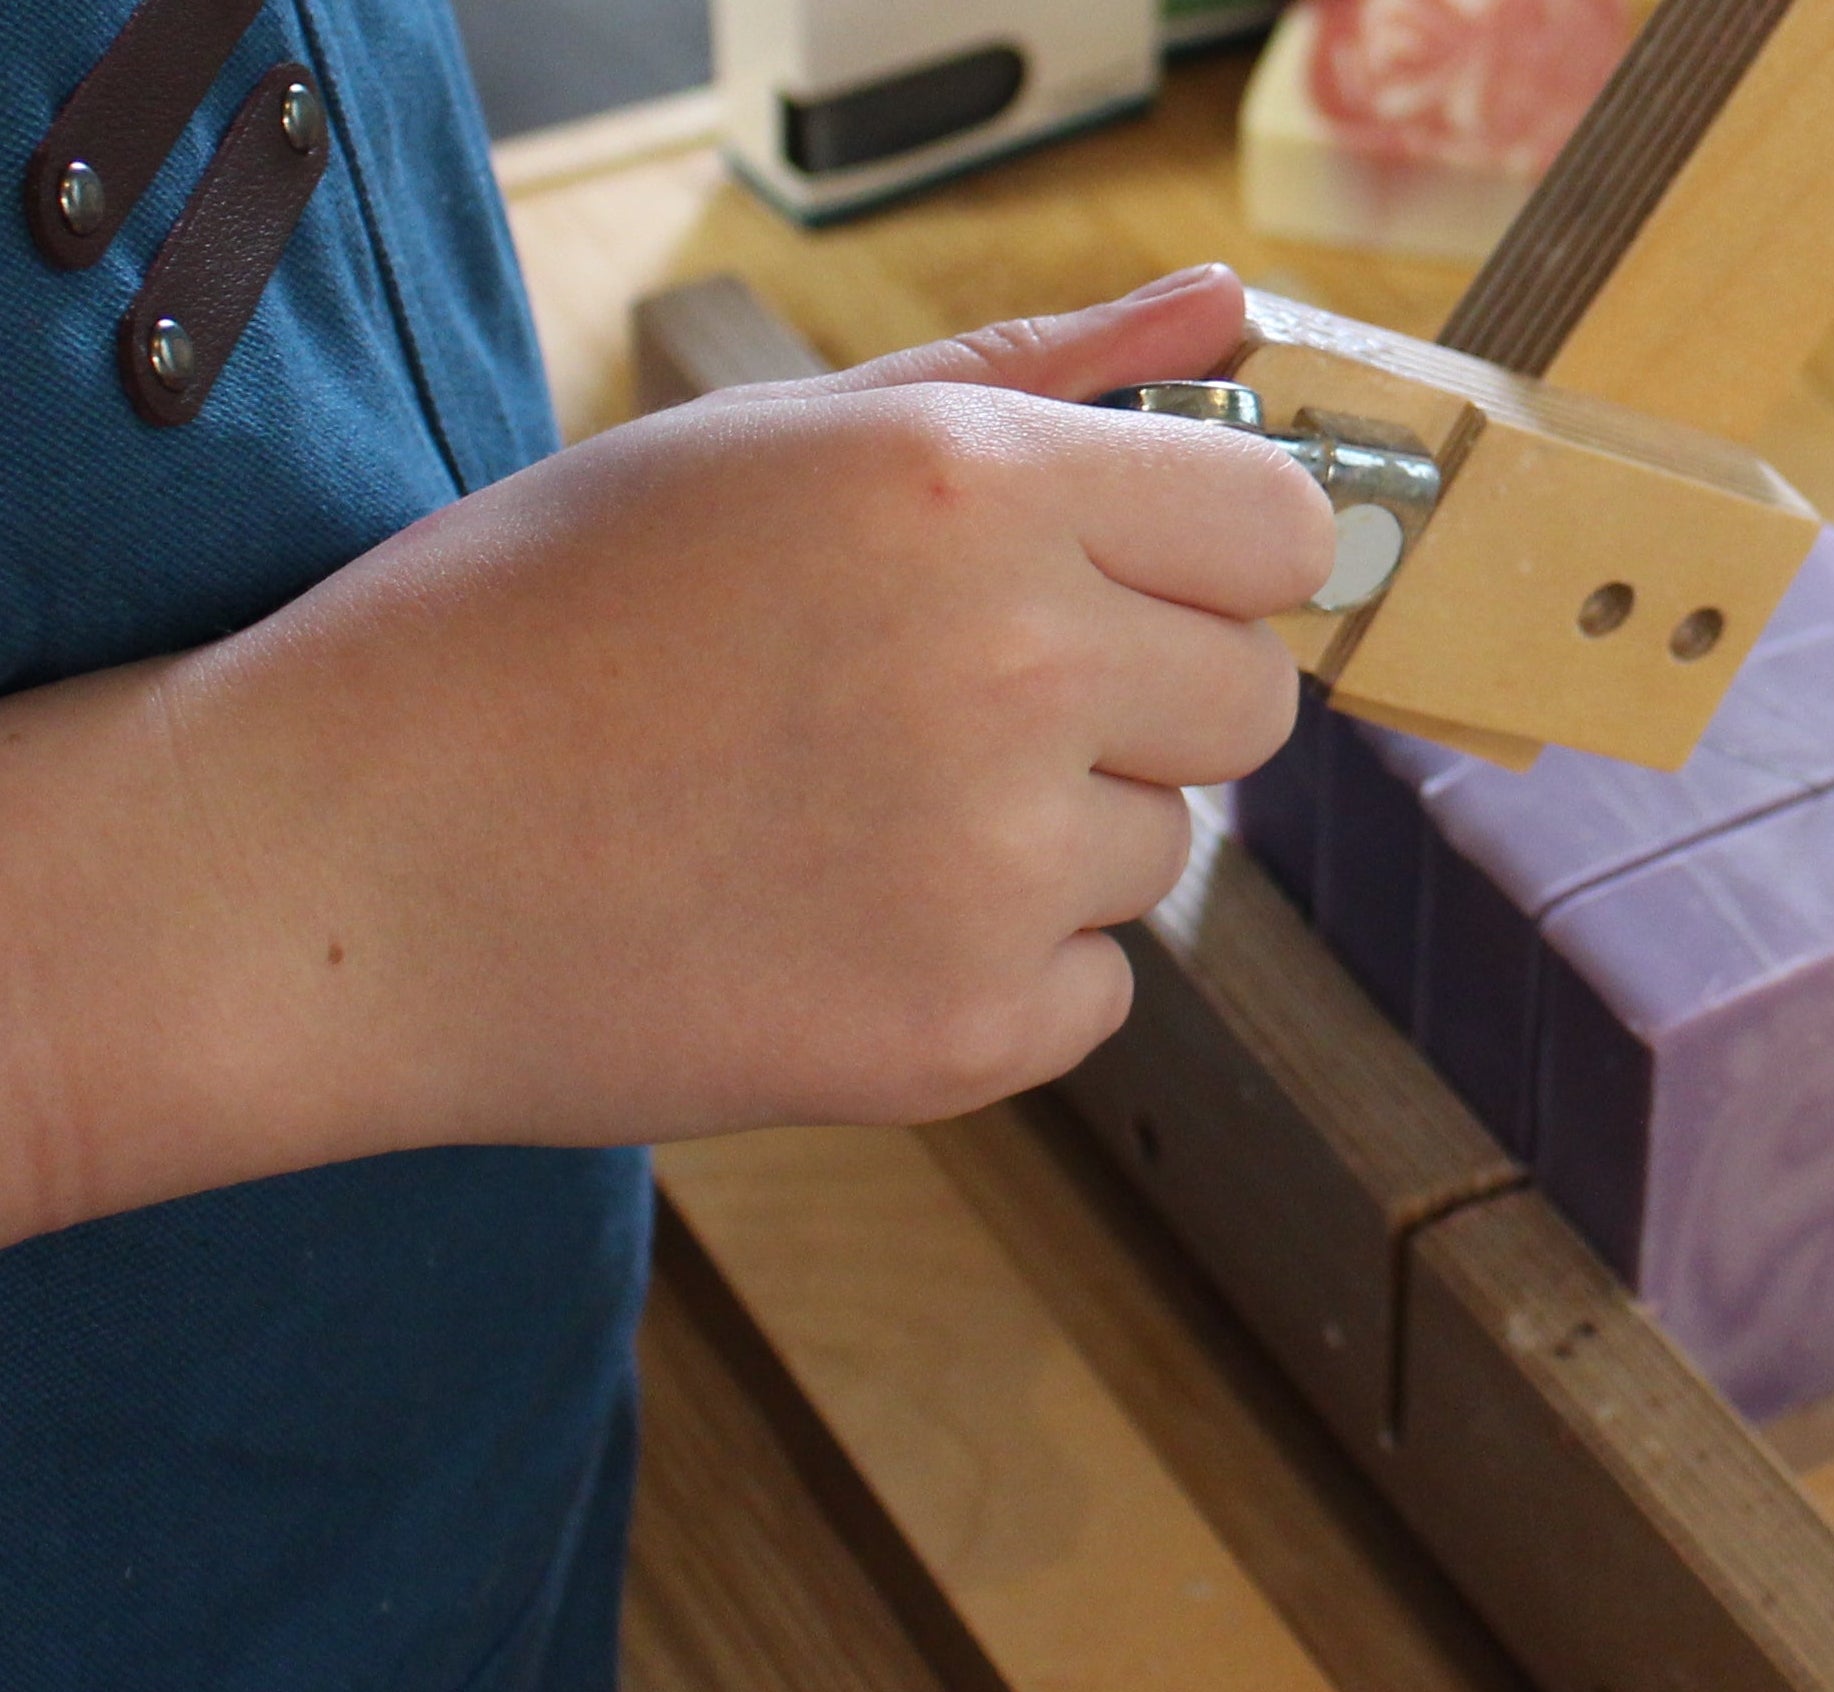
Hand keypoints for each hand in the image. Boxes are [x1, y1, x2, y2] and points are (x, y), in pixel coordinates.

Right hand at [0, 265, 1331, 1237]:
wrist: (349, 865)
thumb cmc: (540, 622)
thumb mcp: (771, 441)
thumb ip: (1029, 371)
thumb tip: (1227, 311)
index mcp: (974, 488)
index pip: (1278, 525)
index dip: (1214, 556)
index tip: (1134, 582)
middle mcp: (1018, 668)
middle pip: (1253, 701)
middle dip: (1145, 701)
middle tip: (959, 708)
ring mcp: (997, 868)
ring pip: (1166, 848)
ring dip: (1058, 840)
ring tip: (854, 817)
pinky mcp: (966, 1033)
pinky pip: (1096, 989)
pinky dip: (1002, 974)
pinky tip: (844, 927)